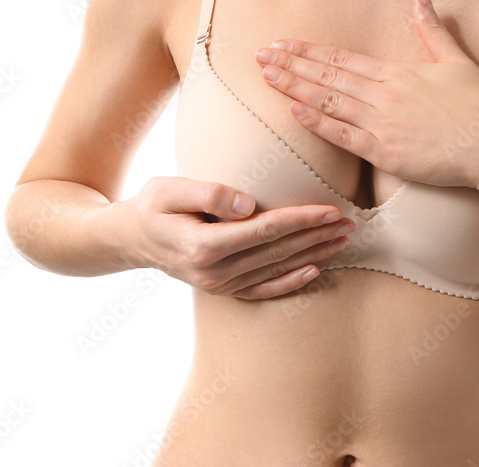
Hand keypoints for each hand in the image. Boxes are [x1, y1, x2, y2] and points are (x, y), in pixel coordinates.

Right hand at [124, 176, 355, 298]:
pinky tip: (314, 270)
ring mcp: (218, 286)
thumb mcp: (169, 189)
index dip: (302, 219)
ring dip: (313, 255)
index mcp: (203, 246)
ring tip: (342, 240)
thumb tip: (248, 204)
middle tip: (350, 222)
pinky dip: (290, 282)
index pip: (265, 229)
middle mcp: (213, 272)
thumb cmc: (151, 205)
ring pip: (276, 269)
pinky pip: (263, 290)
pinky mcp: (222, 291)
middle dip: (317, 236)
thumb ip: (208, 193)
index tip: (331, 209)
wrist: (128, 238)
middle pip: (278, 251)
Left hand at [254, 0, 478, 189]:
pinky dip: (317, 123)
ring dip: (295, 88)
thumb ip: (434, 30)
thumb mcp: (458, 61)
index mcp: (398, 73)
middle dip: (291, 65)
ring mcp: (383, 123)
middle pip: (328, 76)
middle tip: (260, 56)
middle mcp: (385, 94)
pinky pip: (344, 136)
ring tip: (267, 77)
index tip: (284, 43)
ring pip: (328, 101)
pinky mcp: (387, 152)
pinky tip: (294, 112)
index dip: (309, 51)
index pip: (343, 59)